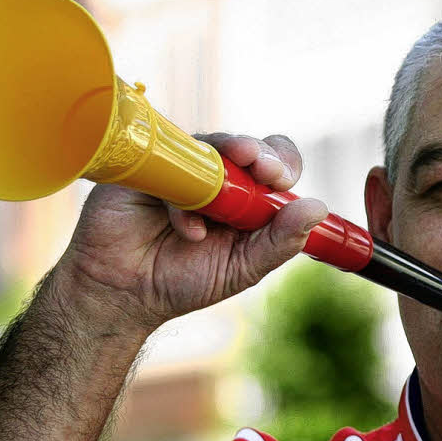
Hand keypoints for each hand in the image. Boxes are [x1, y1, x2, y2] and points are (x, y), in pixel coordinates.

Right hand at [58, 133, 328, 331]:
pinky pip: (170, 167)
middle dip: (261, 154)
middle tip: (264, 169)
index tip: (284, 179)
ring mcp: (181, 168)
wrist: (124, 294)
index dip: (283, 163)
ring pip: (211, 148)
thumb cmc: (183, 279)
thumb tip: (317, 208)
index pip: (275, 162)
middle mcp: (217, 176)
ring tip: (225, 207)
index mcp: (247, 197)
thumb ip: (279, 241)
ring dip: (225, 172)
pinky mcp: (145, 168)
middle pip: (248, 146)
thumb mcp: (243, 268)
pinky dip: (185, 201)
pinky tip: (189, 231)